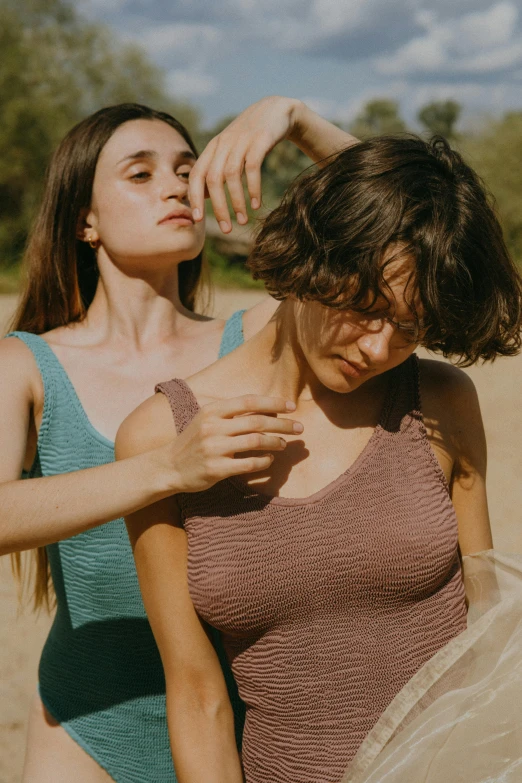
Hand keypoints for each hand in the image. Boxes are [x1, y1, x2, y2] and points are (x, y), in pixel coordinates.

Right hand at [163, 394, 302, 493]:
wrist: (167, 467)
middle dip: (282, 424)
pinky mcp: (216, 469)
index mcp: (212, 411)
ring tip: (284, 444)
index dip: (273, 403)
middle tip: (299, 428)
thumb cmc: (192, 442)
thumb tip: (264, 410)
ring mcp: (214, 448)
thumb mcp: (206, 420)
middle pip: (256, 421)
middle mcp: (213, 427)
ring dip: (275, 442)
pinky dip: (263, 461)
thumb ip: (230, 414)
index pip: (249, 401)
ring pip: (255, 441)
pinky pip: (248, 463)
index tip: (291, 406)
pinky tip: (269, 460)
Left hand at [189, 96, 302, 232]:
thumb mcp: (229, 152)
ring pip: (231, 175)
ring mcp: (241, 140)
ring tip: (242, 221)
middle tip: (226, 229)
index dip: (194, 197)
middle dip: (218, 207)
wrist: (277, 111)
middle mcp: (223, 143)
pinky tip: (256, 204)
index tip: (197, 219)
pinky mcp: (260, 139)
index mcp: (213, 148)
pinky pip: (252, 168)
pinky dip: (253, 188)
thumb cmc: (251, 138)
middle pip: (213, 179)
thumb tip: (202, 196)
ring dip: (236, 202)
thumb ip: (215, 170)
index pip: (196, 175)